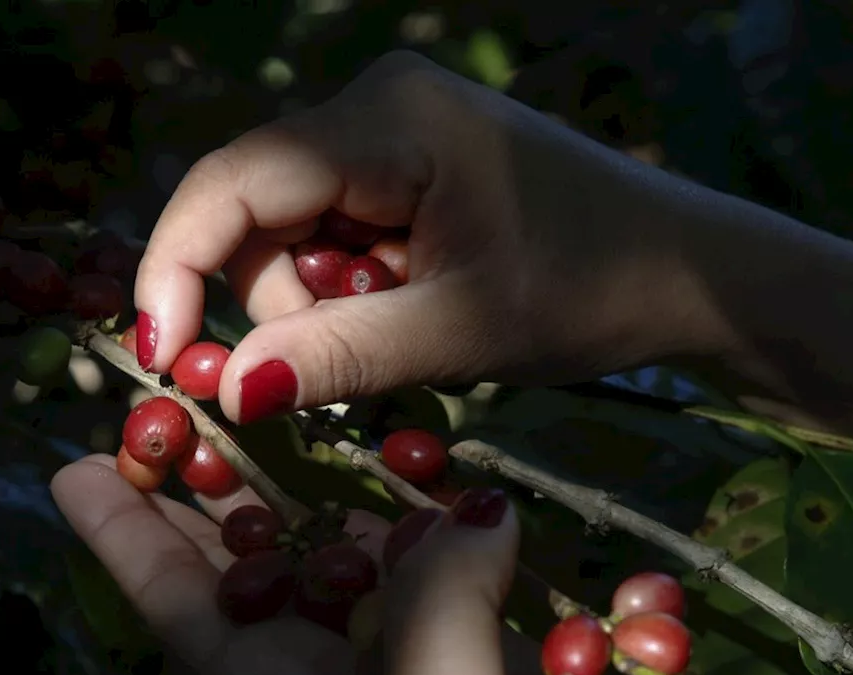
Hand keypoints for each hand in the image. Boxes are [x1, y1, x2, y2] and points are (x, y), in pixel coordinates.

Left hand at [51, 457, 676, 674]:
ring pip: (349, 559)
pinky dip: (442, 526)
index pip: (181, 609)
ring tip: (296, 414)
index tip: (76, 469)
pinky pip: (448, 572)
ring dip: (324, 494)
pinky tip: (440, 482)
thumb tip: (468, 512)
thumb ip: (435, 608)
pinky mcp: (490, 658)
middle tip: (185, 410)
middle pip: (253, 569)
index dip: (126, 541)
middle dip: (213, 494)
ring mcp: (412, 665)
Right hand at [133, 50, 706, 424]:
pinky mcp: (404, 166)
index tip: (166, 355)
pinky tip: (408, 309)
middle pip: (254, 211)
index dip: (179, 266)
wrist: (686, 270)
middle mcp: (375, 107)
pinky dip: (346, 290)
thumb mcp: (459, 332)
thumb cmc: (591, 289)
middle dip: (274, 301)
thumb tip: (227, 390)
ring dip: (315, 303)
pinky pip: (330, 232)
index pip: (235, 183)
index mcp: (391, 122)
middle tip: (334, 368)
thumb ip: (338, 354)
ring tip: (402, 333)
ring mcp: (390, 133)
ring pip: (287, 230)